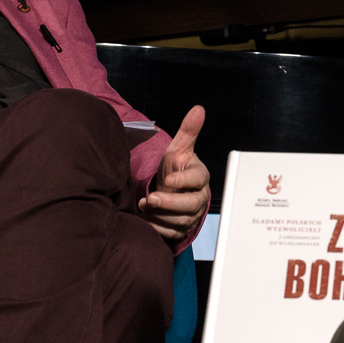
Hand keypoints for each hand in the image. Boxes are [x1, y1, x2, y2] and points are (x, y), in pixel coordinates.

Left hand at [140, 106, 210, 244]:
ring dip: (161, 215)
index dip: (184, 180)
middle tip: (150, 199)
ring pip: (181, 220)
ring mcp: (192, 215)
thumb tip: (198, 109)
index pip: (198, 179)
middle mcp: (199, 197)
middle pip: (191, 204)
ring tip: (143, 207)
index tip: (167, 179)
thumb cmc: (174, 169)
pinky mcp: (183, 230)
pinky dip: (159, 228)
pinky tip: (147, 220)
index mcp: (199, 176)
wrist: (170, 193)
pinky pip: (173, 233)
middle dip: (170, 202)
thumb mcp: (178, 149)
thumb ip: (188, 131)